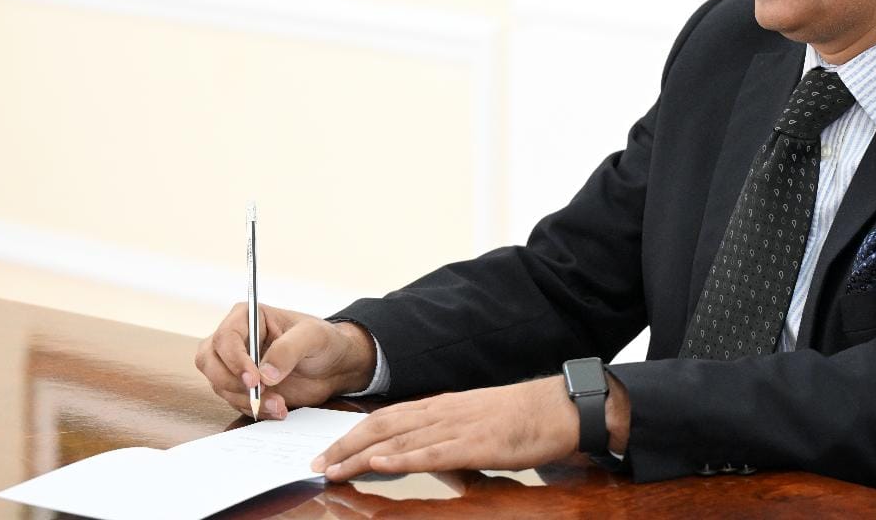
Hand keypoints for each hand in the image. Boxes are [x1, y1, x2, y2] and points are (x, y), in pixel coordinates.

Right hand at [195, 302, 375, 418]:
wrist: (334, 366)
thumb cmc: (324, 341)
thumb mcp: (313, 337)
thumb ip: (289, 349)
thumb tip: (264, 374)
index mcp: (247, 317)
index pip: (225, 338)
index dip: (234, 360)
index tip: (254, 379)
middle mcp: (235, 340)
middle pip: (209, 362)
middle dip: (232, 383)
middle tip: (261, 394)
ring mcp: (235, 365)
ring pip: (220, 386)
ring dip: (247, 400)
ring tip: (280, 405)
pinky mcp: (241, 387)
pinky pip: (234, 401)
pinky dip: (254, 409)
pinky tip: (278, 409)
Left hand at [311, 375, 629, 481]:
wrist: (561, 407)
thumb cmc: (523, 418)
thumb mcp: (477, 424)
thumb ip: (447, 438)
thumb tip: (422, 457)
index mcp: (443, 406)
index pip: (387, 417)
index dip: (353, 433)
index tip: (327, 450)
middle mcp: (443, 411)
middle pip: (382, 425)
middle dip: (344, 445)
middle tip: (314, 463)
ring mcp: (457, 426)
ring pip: (398, 439)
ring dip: (360, 454)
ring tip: (331, 468)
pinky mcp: (475, 444)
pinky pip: (430, 452)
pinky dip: (400, 458)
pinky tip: (377, 463)